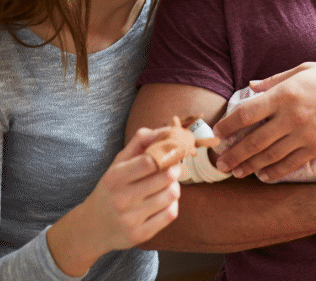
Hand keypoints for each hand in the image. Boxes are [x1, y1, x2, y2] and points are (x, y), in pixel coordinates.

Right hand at [84, 128, 181, 250]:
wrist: (92, 227)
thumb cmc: (112, 189)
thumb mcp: (118, 164)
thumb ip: (140, 142)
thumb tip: (166, 128)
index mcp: (114, 177)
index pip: (150, 161)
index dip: (167, 154)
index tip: (172, 153)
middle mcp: (120, 199)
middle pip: (166, 177)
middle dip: (174, 170)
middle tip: (172, 168)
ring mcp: (130, 219)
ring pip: (171, 195)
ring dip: (175, 187)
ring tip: (167, 185)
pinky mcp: (139, 235)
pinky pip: (171, 214)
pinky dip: (172, 205)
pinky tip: (164, 202)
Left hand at [213, 62, 315, 181]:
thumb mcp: (304, 70)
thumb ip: (275, 80)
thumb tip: (252, 87)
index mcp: (286, 93)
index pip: (246, 113)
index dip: (227, 126)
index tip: (216, 134)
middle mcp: (292, 116)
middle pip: (253, 140)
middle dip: (233, 154)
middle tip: (219, 163)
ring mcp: (305, 135)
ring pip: (269, 157)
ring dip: (248, 166)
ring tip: (235, 172)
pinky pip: (290, 165)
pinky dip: (274, 173)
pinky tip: (263, 177)